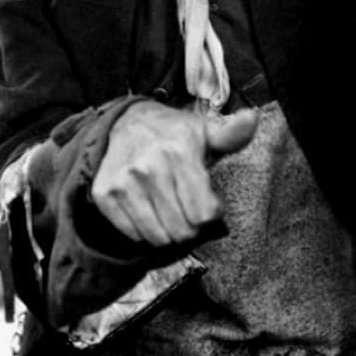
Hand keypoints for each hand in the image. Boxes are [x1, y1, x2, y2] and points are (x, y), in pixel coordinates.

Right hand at [90, 103, 258, 245]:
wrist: (123, 124)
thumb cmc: (171, 134)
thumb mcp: (203, 131)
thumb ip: (232, 133)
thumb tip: (252, 118)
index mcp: (180, 151)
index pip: (204, 214)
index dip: (211, 215)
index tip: (207, 204)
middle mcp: (149, 167)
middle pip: (182, 230)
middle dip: (190, 228)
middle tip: (187, 211)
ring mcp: (124, 182)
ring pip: (158, 237)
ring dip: (168, 232)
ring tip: (169, 212)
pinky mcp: (104, 195)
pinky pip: (133, 235)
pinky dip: (144, 232)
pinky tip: (148, 211)